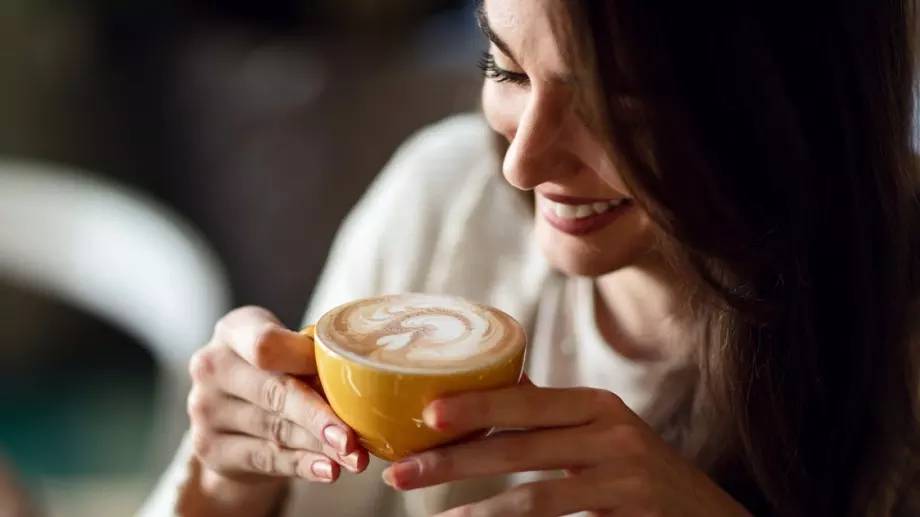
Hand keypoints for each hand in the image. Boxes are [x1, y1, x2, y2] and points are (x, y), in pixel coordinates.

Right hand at [188, 307, 368, 488]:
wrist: (232, 414)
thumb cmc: (273, 370)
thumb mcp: (287, 352)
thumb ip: (313, 358)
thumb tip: (363, 378)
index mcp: (233, 331)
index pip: (265, 344)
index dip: (304, 360)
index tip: (340, 373)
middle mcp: (212, 367)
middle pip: (273, 392)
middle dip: (318, 416)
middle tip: (353, 438)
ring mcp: (205, 409)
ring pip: (275, 430)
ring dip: (319, 446)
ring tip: (354, 457)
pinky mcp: (209, 449)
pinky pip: (265, 458)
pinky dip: (302, 465)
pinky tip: (328, 470)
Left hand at [382, 383, 750, 516]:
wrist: (709, 516)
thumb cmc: (643, 475)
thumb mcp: (603, 433)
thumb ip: (553, 417)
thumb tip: (497, 389)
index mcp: (597, 405)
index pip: (527, 401)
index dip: (476, 406)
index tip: (426, 412)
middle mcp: (614, 433)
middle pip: (521, 446)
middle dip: (457, 458)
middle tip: (404, 471)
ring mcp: (626, 477)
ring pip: (536, 495)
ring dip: (477, 507)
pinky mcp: (632, 513)